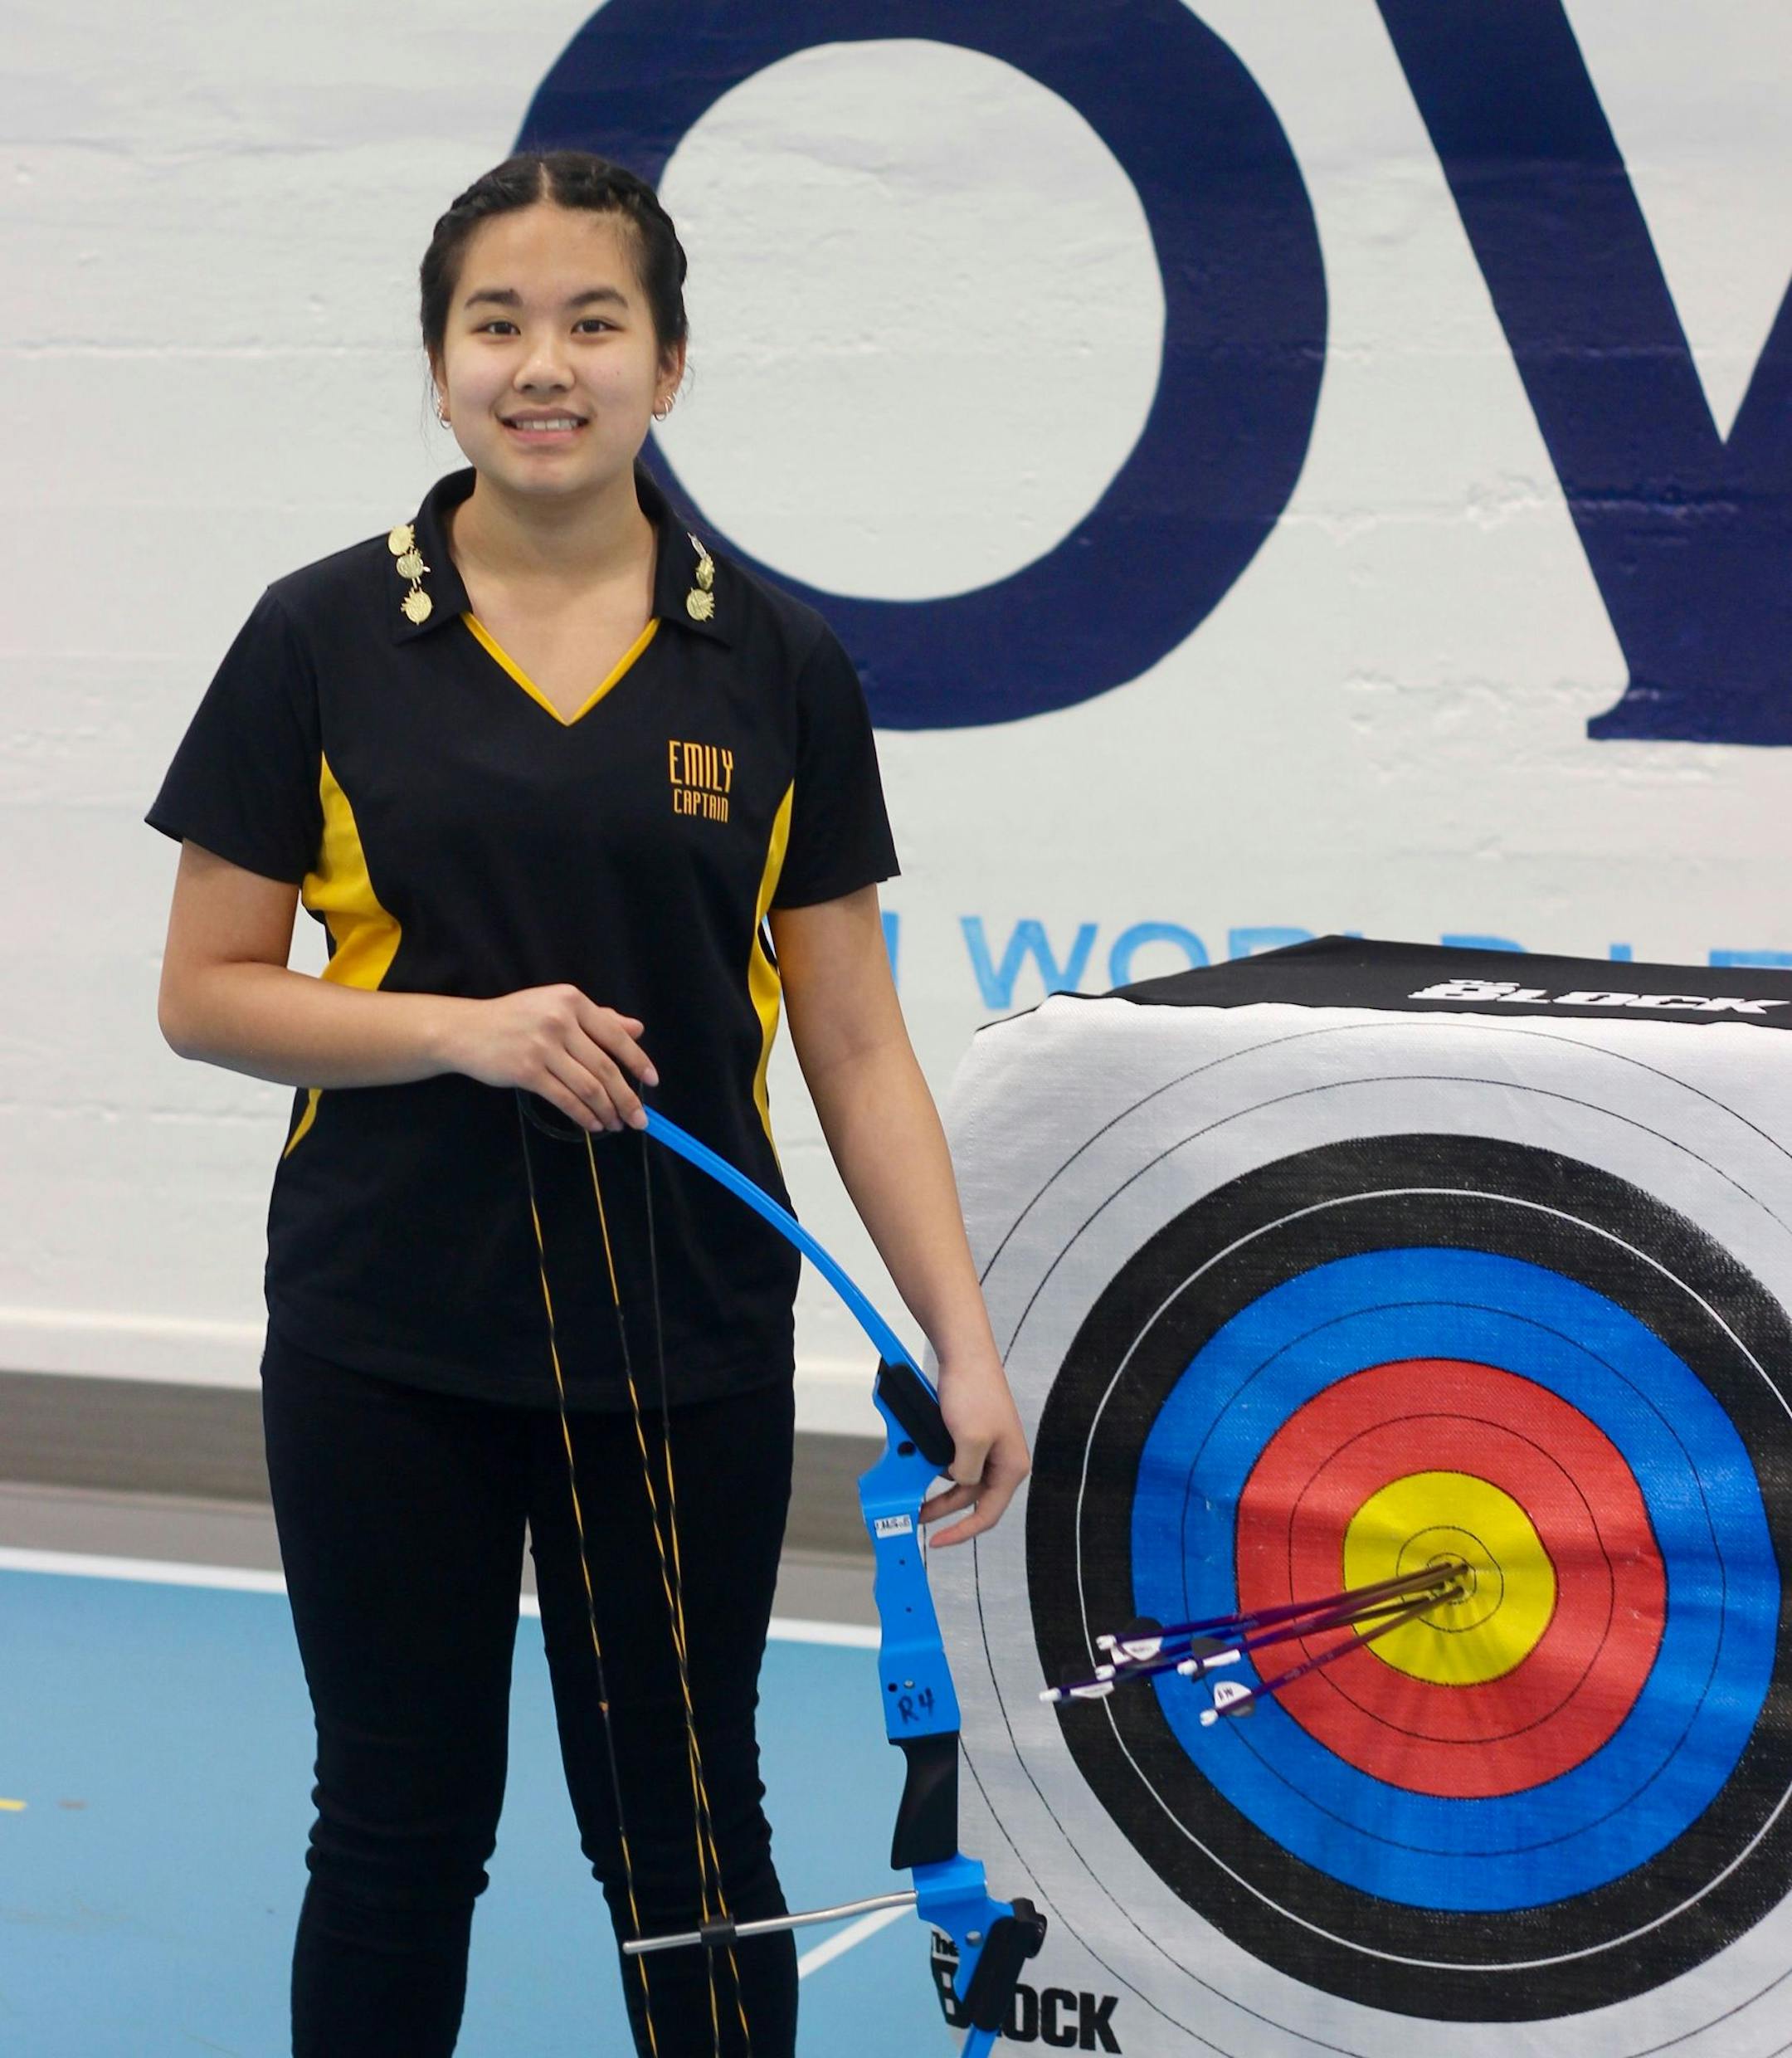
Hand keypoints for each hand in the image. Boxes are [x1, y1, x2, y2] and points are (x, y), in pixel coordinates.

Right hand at [439, 984, 657, 1131]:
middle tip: (640, 1119)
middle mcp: (559, 1021)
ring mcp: (542, 1046)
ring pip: (588, 1087)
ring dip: (607, 1110)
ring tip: (617, 1124)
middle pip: (605, 1067)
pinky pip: (565, 1099)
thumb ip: (598, 1018)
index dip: (637, 1062)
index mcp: (572, 1001)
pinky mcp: (526, 1071)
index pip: (615, 1035)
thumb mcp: (556, 1008)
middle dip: (627, 1097)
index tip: (652, 1082)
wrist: (466, 1030)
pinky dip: (584, 1115)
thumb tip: (637, 1029)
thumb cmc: (515, 1018)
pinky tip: (593, 1124)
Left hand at [918, 1341, 1030, 1547]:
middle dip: (943, 1508)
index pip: (988, 1514)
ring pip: (960, 1479)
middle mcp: (1002, 1460)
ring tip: (913, 1488)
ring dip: (937, 1486)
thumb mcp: (969, 1441)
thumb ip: (965, 1473)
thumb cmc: (974, 1391)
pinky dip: (937, 1465)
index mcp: (1011, 1466)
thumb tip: (957, 1482)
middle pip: (971, 1498)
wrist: (963, 1352)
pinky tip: (921, 1462)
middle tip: (916, 1515)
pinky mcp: (972, 1433)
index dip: (962, 1532)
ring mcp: (987, 1446)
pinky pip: (954, 1460)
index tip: (938, 1541)